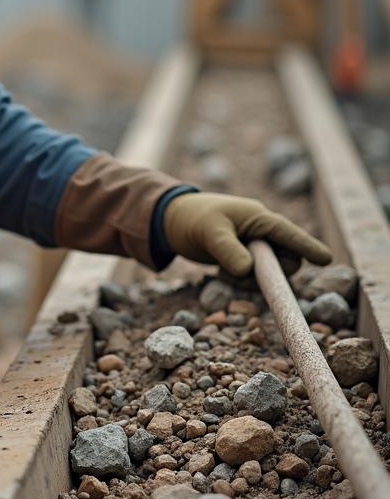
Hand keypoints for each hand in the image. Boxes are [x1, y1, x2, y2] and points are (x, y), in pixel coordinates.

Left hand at [162, 191, 333, 277]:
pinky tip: (222, 270)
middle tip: (243, 271)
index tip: (326, 259)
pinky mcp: (245, 260)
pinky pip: (255, 279)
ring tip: (225, 268)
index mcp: (257, 217)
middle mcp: (261, 232)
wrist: (172, 222)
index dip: (307, 246)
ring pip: (270, 273)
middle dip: (270, 271)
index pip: (288, 233)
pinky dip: (241, 280)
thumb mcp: (210, 233)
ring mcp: (254, 247)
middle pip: (286, 260)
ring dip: (251, 279)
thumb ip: (229, 251)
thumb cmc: (192, 219)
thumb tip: (249, 271)